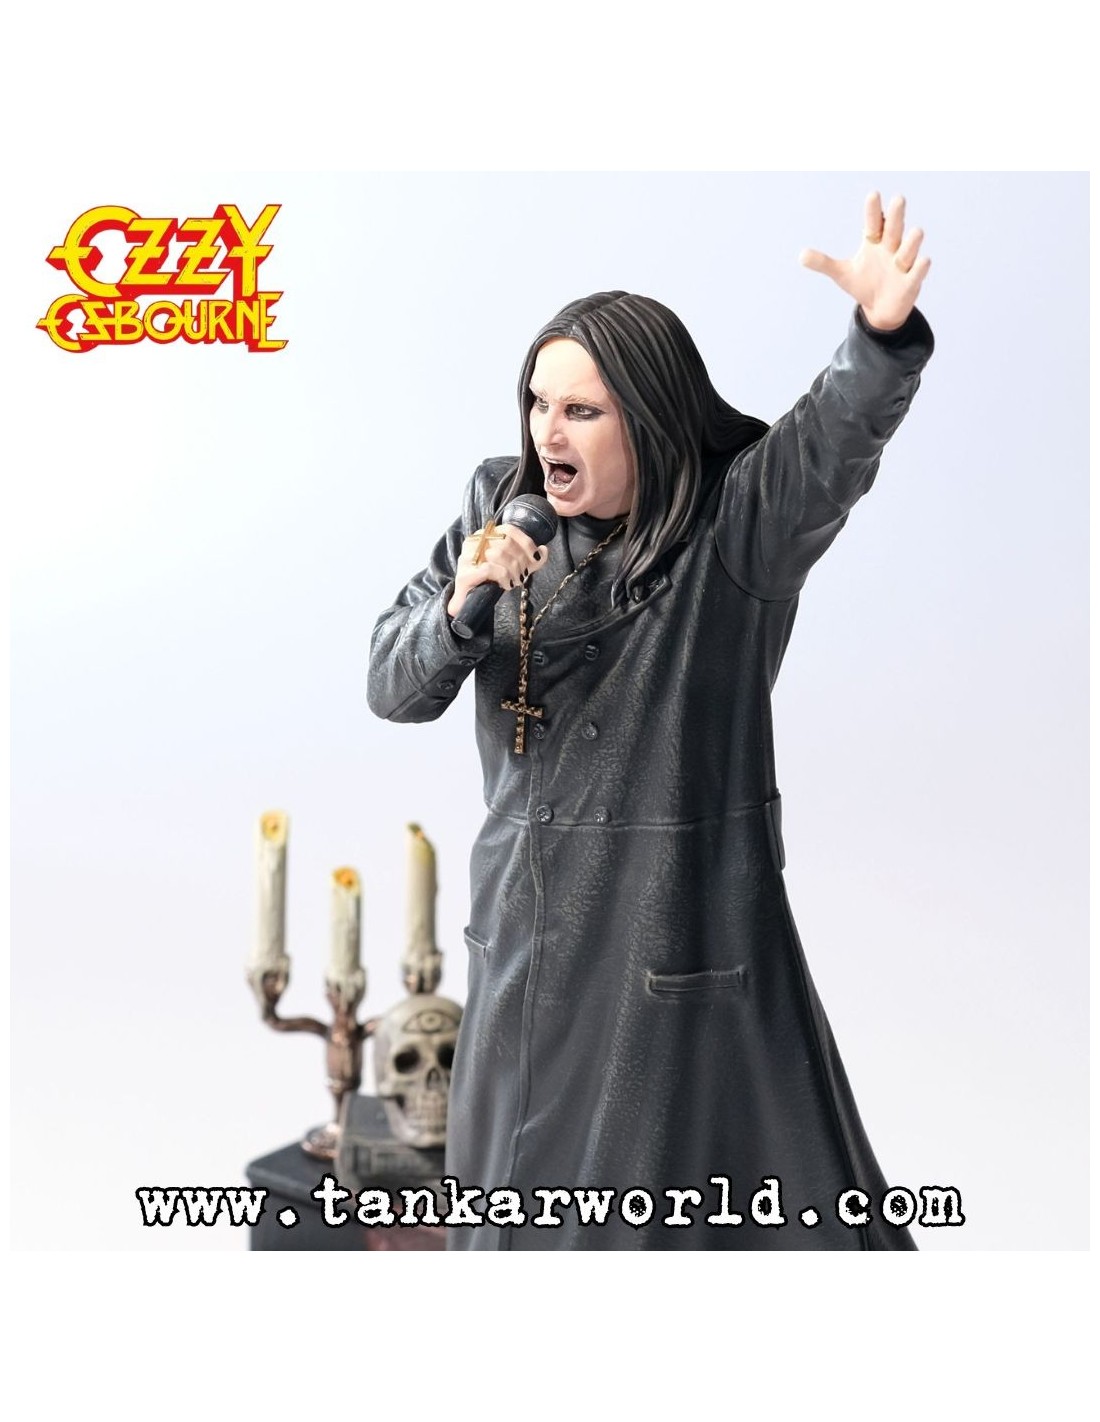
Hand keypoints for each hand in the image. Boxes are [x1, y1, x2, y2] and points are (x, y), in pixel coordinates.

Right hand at [447, 520, 546, 618]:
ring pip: (499, 554)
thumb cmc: (493, 582)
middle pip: (506, 543)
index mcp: (484, 536)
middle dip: (521, 561)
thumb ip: (530, 559)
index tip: (534, 556)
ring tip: (514, 581)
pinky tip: (505, 585)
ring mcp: (467, 558)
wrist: (471, 604)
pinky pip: (491, 569)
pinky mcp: (465, 574)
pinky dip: (503, 577)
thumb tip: (544, 549)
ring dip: (513, 571)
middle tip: (522, 575)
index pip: (509, 530)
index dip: (526, 543)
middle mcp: (473, 543)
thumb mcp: (516, 568)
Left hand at [800, 192, 930, 331]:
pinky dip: (920, 267)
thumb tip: (800, 255)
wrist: (881, 309)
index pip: (874, 223)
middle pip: (894, 230)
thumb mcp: (842, 273)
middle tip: (898, 199)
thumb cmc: (864, 284)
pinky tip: (923, 261)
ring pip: (909, 249)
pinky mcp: (912, 282)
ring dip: (911, 242)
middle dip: (896, 216)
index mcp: (875, 243)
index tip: (873, 195)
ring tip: (915, 232)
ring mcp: (903, 265)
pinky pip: (918, 272)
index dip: (873, 211)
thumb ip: (824, 263)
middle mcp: (891, 249)